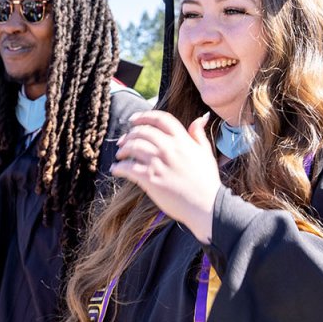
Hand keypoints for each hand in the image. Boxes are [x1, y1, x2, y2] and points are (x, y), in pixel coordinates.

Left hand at [113, 111, 221, 243]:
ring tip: (120, 155)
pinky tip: (116, 170)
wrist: (206, 205)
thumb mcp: (206, 153)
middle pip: (142, 132)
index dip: (144, 116)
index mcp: (183, 140)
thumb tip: (199, 118)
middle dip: (129, 135)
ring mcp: (159, 163)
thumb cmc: (206, 181)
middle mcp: (169, 148)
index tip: (133, 119)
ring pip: (133, 147)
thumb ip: (198, 135)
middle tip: (122, 142)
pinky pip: (128, 168)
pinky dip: (118, 168)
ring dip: (122, 150)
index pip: (161, 119)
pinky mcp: (150, 178)